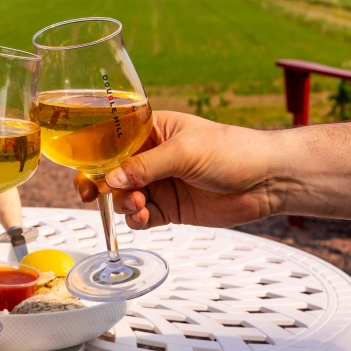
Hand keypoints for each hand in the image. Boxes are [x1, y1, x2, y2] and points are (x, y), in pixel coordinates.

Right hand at [75, 111, 280, 229]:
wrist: (267, 180)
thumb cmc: (232, 150)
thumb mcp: (183, 151)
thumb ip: (144, 167)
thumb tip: (110, 180)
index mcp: (151, 131)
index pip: (112, 142)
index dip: (94, 157)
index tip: (83, 172)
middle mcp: (150, 157)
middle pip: (111, 172)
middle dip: (101, 184)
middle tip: (94, 194)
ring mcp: (159, 183)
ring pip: (122, 196)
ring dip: (123, 203)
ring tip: (138, 203)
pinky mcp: (170, 207)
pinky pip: (141, 216)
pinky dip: (136, 219)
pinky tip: (144, 216)